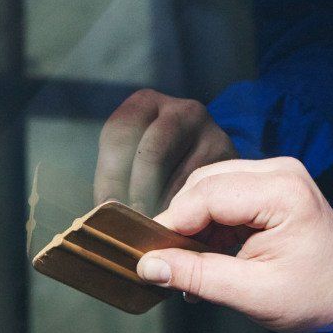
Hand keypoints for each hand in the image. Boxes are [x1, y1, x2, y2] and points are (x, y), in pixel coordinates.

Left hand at [95, 89, 239, 214]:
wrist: (204, 154)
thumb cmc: (157, 161)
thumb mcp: (131, 155)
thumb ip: (116, 177)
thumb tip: (102, 214)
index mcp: (145, 103)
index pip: (120, 134)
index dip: (110, 176)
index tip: (107, 208)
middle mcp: (182, 110)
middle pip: (151, 153)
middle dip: (138, 194)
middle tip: (131, 225)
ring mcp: (210, 131)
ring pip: (180, 176)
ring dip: (163, 209)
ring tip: (151, 230)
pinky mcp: (230, 156)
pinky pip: (205, 189)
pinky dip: (187, 212)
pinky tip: (177, 225)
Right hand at [138, 157, 332, 332]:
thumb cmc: (315, 293)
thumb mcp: (253, 294)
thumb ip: (198, 276)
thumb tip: (148, 265)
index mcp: (282, 192)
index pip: (207, 195)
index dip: (173, 224)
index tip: (151, 255)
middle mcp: (279, 171)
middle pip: (204, 185)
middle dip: (182, 223)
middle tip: (170, 263)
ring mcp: (275, 174)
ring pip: (209, 186)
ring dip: (194, 223)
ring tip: (192, 262)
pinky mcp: (270, 184)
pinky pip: (224, 193)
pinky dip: (210, 221)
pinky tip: (209, 252)